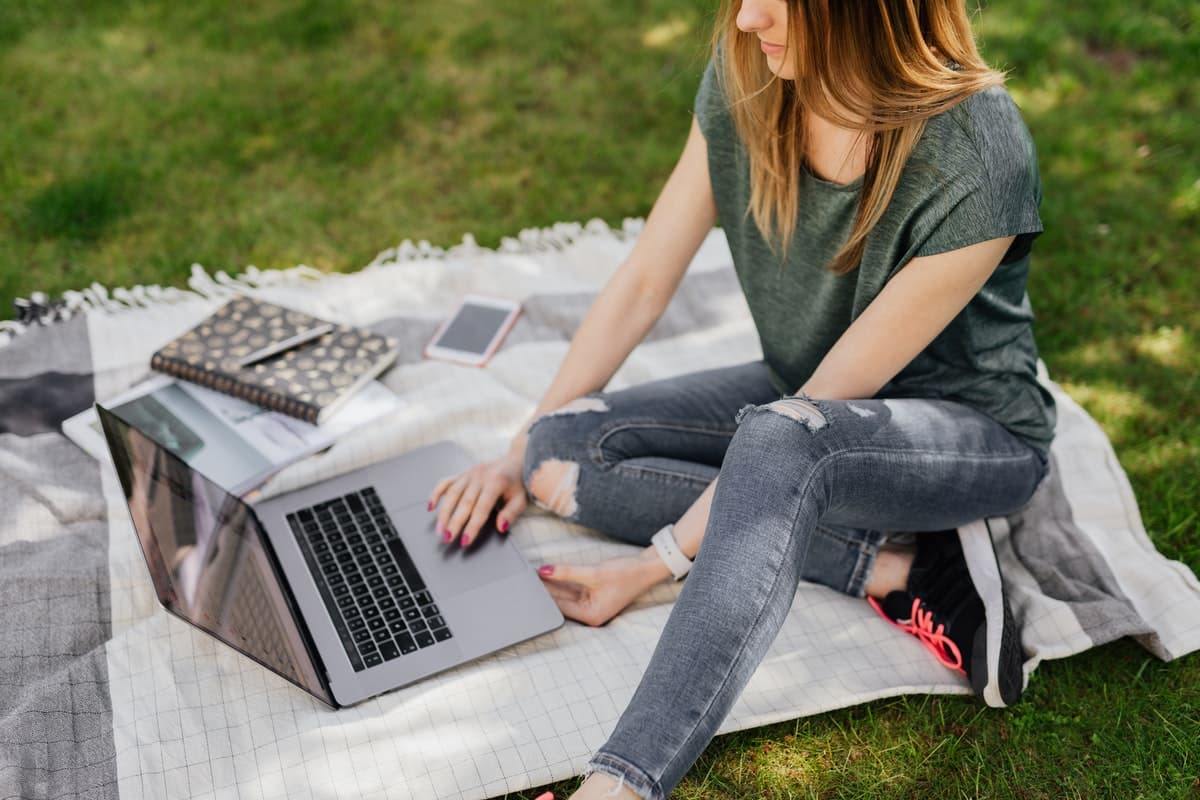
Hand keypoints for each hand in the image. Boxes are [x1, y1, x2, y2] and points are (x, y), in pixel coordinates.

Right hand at [428, 450, 527, 547]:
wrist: (515, 460)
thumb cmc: (518, 483)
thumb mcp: (521, 498)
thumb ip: (511, 513)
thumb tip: (500, 527)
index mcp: (496, 482)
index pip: (481, 508)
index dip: (472, 526)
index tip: (465, 541)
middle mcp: (479, 476)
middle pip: (464, 502)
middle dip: (454, 522)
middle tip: (448, 538)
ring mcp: (469, 474)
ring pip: (452, 494)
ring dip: (444, 513)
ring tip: (439, 529)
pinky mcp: (462, 473)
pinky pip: (445, 482)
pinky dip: (436, 493)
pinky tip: (430, 507)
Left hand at [536, 551, 666, 626]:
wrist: (648, 566)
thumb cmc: (627, 574)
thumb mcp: (594, 573)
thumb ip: (567, 572)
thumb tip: (543, 572)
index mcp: (590, 616)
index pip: (559, 607)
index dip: (542, 595)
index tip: (527, 585)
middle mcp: (589, 613)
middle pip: (560, 601)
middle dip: (544, 590)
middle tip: (525, 579)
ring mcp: (591, 603)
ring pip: (564, 593)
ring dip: (551, 584)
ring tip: (532, 574)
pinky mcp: (592, 592)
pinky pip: (572, 587)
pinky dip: (562, 580)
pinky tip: (547, 573)